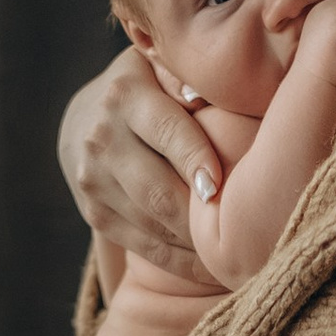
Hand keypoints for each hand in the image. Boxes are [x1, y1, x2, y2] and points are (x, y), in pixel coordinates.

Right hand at [59, 49, 225, 286]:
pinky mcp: (94, 213)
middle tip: (247, 237)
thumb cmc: (150, 89)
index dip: (195, 160)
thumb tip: (201, 95)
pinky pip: (143, 247)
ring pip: (153, 225)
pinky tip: (214, 268)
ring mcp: (93, 180)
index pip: (166, 132)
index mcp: (124, 96)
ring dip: (199, 247)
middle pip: (158, 190)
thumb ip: (186, 77)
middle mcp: (102, 139)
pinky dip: (181, 262)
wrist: (87, 119)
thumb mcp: (164, 67)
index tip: (220, 187)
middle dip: (203, 218)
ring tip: (241, 258)